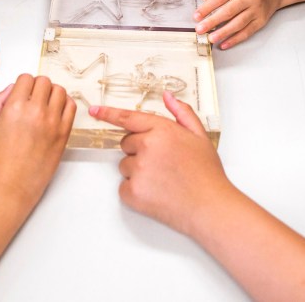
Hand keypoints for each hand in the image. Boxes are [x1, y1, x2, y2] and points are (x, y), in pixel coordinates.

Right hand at [0, 74, 74, 204]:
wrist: (14, 184)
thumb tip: (11, 88)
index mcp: (15, 108)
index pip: (26, 78)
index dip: (22, 84)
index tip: (21, 92)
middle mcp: (36, 111)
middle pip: (44, 81)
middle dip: (36, 86)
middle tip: (32, 97)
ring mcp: (53, 122)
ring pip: (59, 90)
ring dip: (51, 92)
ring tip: (44, 103)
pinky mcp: (64, 132)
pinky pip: (71, 106)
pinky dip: (65, 103)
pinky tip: (56, 109)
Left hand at [90, 91, 231, 236]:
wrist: (210, 207)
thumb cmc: (206, 174)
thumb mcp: (200, 136)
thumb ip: (182, 113)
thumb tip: (167, 97)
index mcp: (162, 130)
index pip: (128, 118)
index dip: (109, 114)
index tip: (95, 111)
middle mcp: (146, 147)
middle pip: (126, 144)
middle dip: (139, 150)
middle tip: (163, 163)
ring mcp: (137, 170)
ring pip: (125, 166)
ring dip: (137, 171)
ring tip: (163, 180)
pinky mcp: (132, 192)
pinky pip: (124, 187)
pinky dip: (135, 191)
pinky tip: (156, 193)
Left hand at [193, 0, 283, 49]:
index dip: (208, 7)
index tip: (196, 16)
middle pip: (229, 11)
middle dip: (212, 21)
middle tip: (200, 29)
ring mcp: (257, 10)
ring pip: (238, 23)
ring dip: (223, 32)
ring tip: (210, 38)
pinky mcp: (261, 21)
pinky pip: (247, 32)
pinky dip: (235, 39)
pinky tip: (224, 44)